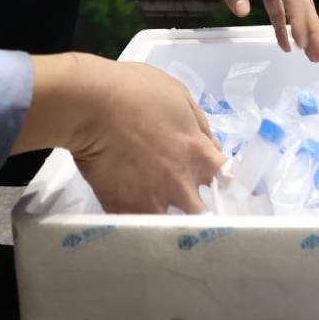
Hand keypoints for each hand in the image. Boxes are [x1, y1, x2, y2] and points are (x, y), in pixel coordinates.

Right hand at [20, 53, 226, 213]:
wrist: (89, 104)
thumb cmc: (135, 90)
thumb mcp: (178, 95)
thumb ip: (198, 126)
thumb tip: (209, 147)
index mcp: (198, 153)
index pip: (228, 180)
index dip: (229, 185)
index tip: (226, 189)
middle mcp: (181, 184)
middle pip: (205, 214)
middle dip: (201, 212)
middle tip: (192, 211)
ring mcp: (153, 201)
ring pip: (172, 229)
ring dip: (170, 225)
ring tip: (163, 224)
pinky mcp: (124, 210)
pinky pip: (138, 228)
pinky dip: (138, 226)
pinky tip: (136, 225)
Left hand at [179, 0, 318, 61]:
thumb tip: (243, 12)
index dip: (298, 18)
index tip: (300, 43)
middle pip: (301, 0)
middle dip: (313, 28)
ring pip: (295, 5)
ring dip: (304, 29)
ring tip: (313, 56)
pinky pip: (279, 6)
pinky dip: (284, 24)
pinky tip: (286, 44)